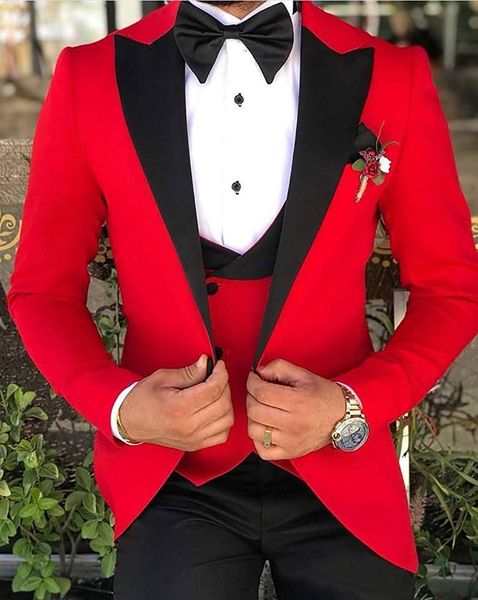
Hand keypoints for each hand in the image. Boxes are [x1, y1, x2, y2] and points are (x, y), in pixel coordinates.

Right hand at [119, 355, 233, 450]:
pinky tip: (215, 410)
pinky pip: (222, 435)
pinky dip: (224, 421)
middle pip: (223, 404)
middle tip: (216, 376)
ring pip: (227, 420)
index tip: (219, 365)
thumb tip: (206, 363)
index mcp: (180, 408)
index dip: (221, 373)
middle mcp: (189, 426)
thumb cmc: (142, 399)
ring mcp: (193, 439)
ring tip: (215, 392)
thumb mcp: (162, 378)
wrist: (129, 422)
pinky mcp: (195, 445)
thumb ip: (188, 372)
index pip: (214, 389)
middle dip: (224, 385)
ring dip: (226, 403)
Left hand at [246, 358, 345, 459]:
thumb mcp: (304, 374)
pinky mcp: (290, 453)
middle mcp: (293, 424)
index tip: (254, 379)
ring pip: (254, 430)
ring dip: (253, 417)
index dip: (252, 382)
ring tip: (263, 410)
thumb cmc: (323, 396)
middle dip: (251, 397)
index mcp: (298, 402)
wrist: (343, 418)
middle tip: (258, 392)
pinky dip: (258, 439)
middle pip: (254, 411)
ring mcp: (291, 441)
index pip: (261, 392)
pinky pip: (262, 450)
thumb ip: (279, 367)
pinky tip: (266, 428)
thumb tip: (258, 372)